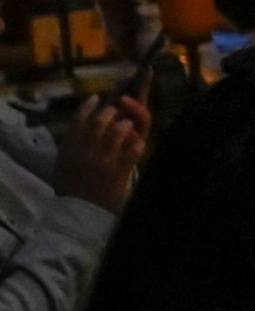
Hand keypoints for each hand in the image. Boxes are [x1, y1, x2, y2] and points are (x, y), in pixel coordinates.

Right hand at [53, 94, 143, 211]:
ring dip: (126, 125)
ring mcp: (103, 161)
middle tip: (116, 111)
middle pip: (99, 121)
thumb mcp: (63, 163)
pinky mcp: (118, 172)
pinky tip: (136, 144)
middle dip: (110, 112)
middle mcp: (84, 152)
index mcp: (68, 149)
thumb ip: (71, 144)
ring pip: (118, 132)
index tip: (96, 97)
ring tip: (127, 125)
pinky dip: (137, 144)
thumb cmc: (71, 188)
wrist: (78, 213)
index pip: (77, 120)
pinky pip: (133, 150)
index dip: (88, 106)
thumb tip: (83, 124)